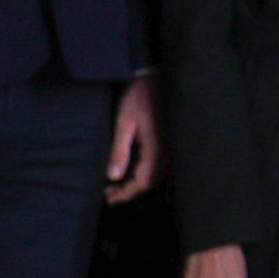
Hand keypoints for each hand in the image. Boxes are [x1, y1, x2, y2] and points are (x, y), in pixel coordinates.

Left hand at [104, 76, 162, 203]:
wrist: (156, 78)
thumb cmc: (138, 97)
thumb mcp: (124, 122)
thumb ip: (119, 150)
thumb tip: (113, 177)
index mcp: (156, 149)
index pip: (143, 182)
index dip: (126, 194)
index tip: (109, 200)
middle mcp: (167, 152)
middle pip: (151, 182)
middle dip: (130, 191)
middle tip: (108, 193)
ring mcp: (171, 147)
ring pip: (156, 175)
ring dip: (136, 183)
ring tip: (115, 184)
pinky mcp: (169, 142)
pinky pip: (158, 166)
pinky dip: (143, 173)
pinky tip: (129, 170)